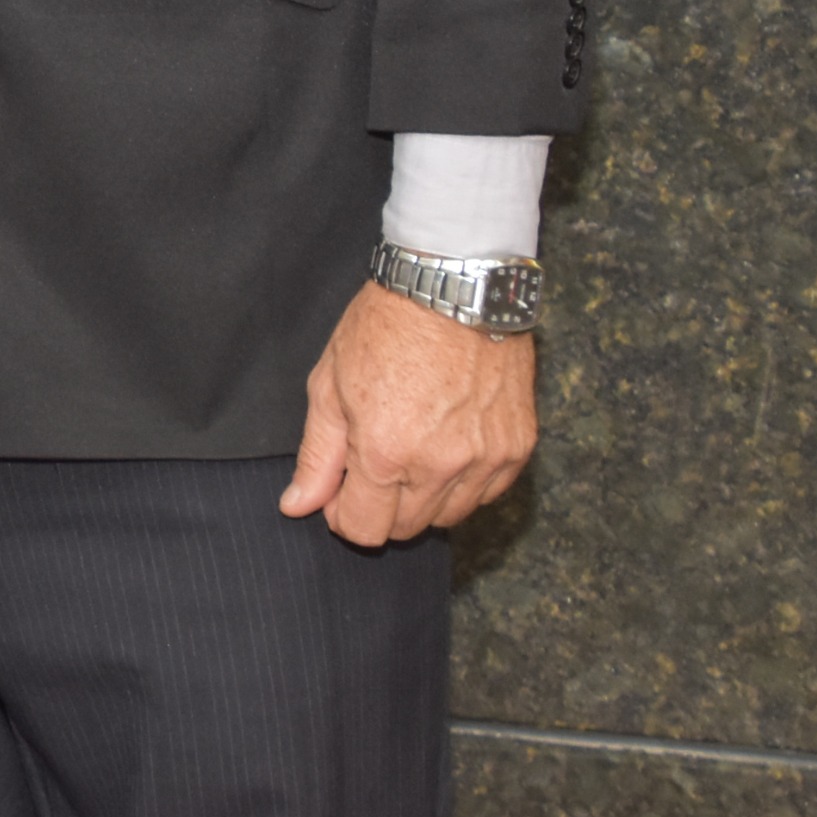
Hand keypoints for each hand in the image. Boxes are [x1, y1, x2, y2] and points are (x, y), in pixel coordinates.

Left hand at [279, 280, 535, 545]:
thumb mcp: (329, 385)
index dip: (344, 516)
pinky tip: (448, 444)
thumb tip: (297, 505)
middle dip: (382, 507)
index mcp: (385, 452)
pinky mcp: (518, 447)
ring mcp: (486, 459)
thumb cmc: (384, 327)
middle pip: (407, 529)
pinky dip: (466, 482)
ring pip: (450, 517)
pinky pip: (488, 493)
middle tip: (373, 462)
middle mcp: (440, 466)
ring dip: (425, 498)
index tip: (341, 491)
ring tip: (412, 447)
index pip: (364, 529)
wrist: (452, 287)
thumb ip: (317, 454)